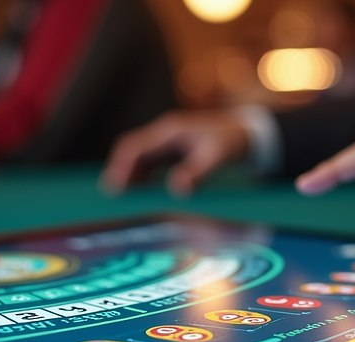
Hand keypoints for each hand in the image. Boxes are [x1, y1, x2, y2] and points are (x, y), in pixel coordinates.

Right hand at [101, 110, 247, 197]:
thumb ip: (196, 173)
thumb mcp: (215, 157)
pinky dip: (142, 176)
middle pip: (131, 150)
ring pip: (138, 157)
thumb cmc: (230, 142)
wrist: (245, 132)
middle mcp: (163, 133)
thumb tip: (176, 189)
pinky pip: (149, 162)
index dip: (121, 165)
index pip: (135, 146)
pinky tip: (141, 192)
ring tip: (122, 197)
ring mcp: (166, 140)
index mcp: (169, 130)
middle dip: (119, 171)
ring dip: (130, 175)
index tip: (113, 185)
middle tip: (110, 195)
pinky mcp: (171, 149)